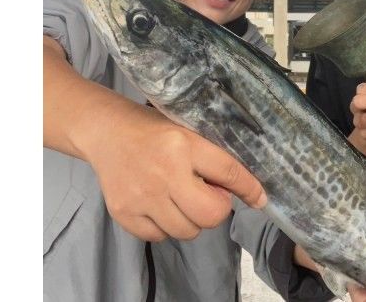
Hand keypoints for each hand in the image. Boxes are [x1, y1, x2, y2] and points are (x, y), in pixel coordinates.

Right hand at [86, 102, 266, 241]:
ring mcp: (141, 196)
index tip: (260, 198)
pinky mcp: (123, 212)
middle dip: (216, 209)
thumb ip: (211, 157)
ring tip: (180, 197)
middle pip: (210, 215)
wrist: (106, 131)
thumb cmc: (153, 129)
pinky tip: (159, 204)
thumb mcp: (187, 131)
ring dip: (190, 219)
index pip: (229, 172)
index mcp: (184, 144)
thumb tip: (242, 190)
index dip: (249, 188)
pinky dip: (165, 226)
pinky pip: (159, 236)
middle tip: (207, 194)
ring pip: (187, 231)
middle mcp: (163, 172)